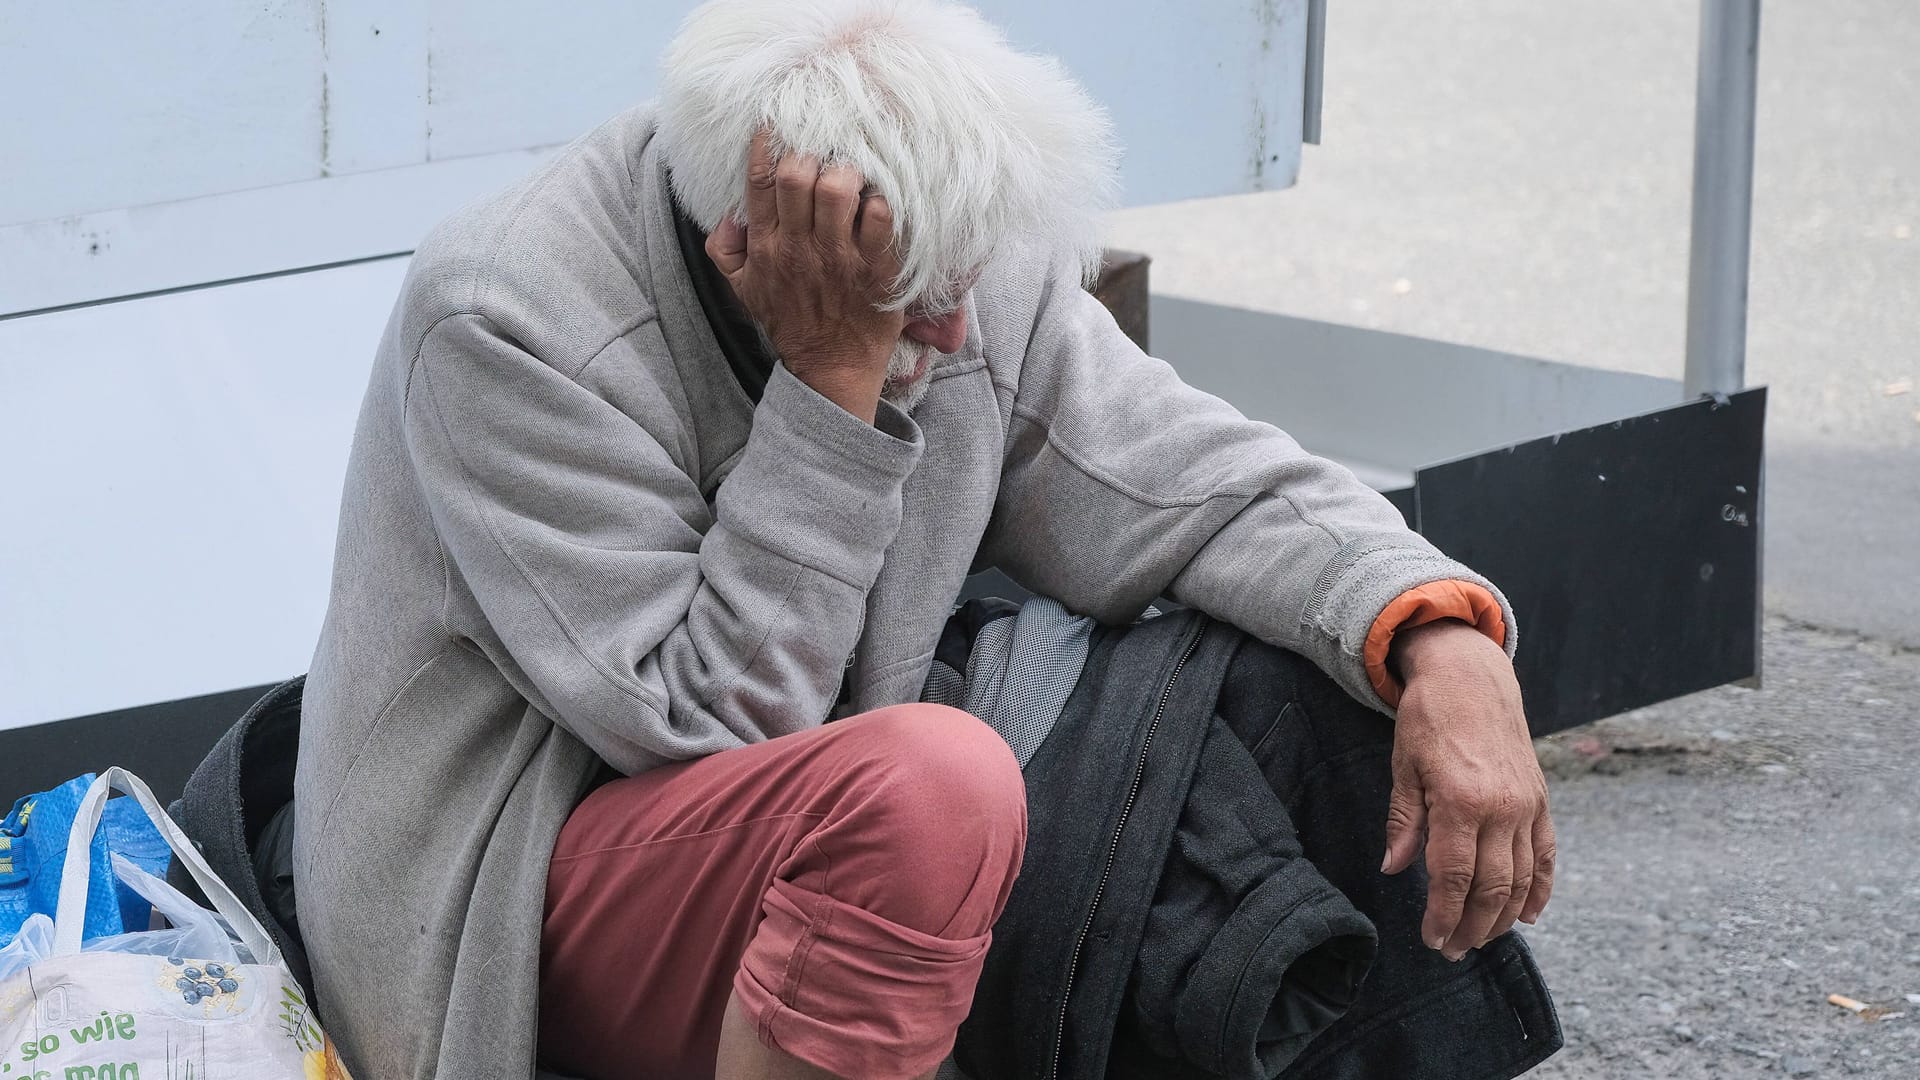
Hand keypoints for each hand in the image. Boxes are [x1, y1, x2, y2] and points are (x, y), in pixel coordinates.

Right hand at [705, 130, 904, 422]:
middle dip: (812, 156)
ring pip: (839, 189)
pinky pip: (880, 219)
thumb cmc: (791, 323)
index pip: (761, 183)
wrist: (830, 370)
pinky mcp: (877, 270)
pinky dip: (881, 202)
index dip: (767, 146)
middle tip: (824, 160)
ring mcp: (840, 258)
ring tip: (853, 178)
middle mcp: (800, 248)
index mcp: (767, 247)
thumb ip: (725, 252)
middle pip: (799, 176)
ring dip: (848, 173)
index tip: (775, 127)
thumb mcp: (744, 291)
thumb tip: (724, 218)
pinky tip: (879, 202)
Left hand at [1380, 621, 1555, 959]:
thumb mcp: (1404, 766)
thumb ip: (1403, 822)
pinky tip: (1529, 915)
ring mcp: (1527, 805)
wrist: (1471, 676)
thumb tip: (1393, 869)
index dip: (1443, 914)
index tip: (1432, 939)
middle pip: (1492, 886)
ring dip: (1504, 916)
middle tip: (1454, 950)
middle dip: (1473, 926)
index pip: (1453, 875)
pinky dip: (1541, 888)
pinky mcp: (1540, 800)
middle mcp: (1501, 808)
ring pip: (1522, 878)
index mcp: (1460, 800)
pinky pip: (1547, 854)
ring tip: (1482, 939)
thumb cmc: (1429, 718)